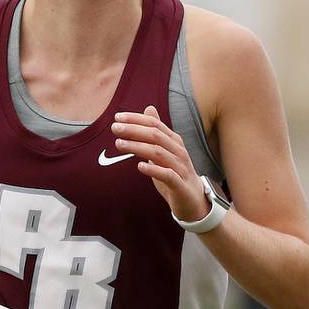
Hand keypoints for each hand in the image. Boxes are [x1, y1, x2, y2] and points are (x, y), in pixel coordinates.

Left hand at [110, 105, 209, 222]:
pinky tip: (140, 166)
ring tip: (119, 143)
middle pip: (155, 136)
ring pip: (158, 153)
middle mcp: (178, 151)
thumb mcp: (164, 150)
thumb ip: (156, 132)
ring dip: (138, 147)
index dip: (136, 119)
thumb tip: (149, 108)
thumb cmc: (175, 173)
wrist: (193, 200)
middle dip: (134, 130)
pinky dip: (153, 170)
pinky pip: (167, 175)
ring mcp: (180, 168)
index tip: (118, 117)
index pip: (155, 125)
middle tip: (114, 128)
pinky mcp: (180, 185)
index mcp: (173, 142)